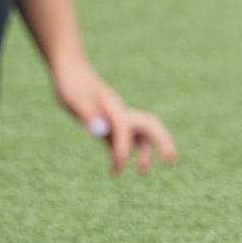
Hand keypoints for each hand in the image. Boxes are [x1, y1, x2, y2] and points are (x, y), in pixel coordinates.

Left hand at [53, 59, 176, 174]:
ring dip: (145, 152)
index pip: (124, 128)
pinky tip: (114, 170)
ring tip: (143, 171)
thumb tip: (100, 132)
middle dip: (161, 141)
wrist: (70, 72)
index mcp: (113, 106)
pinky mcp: (108, 125)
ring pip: (139, 135)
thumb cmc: (72, 84)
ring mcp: (116, 119)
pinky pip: (122, 141)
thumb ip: (89, 115)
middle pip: (149, 126)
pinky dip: (123, 154)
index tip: (118, 165)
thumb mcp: (75, 99)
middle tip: (171, 159)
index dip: (123, 147)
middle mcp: (120, 113)